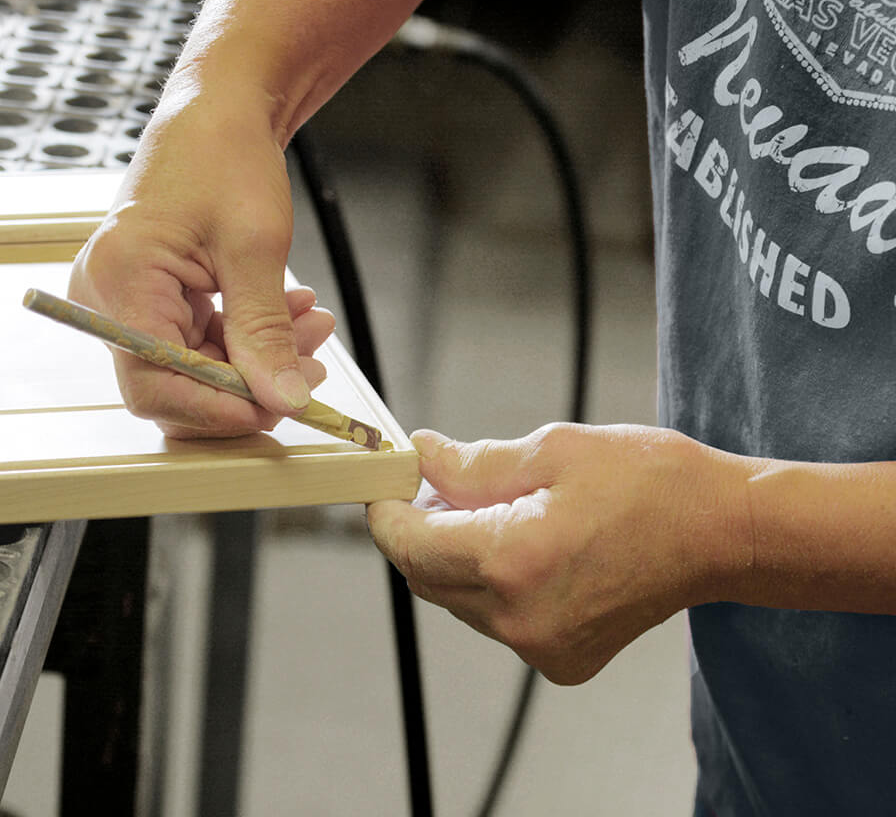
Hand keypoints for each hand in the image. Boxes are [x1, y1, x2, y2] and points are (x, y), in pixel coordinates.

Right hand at [69, 90, 334, 437]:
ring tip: (311, 328)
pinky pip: (197, 344)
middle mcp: (108, 299)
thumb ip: (265, 332)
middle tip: (308, 372)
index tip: (280, 407)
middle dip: (247, 384)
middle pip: (172, 386)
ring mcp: (126, 301)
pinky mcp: (150, 299)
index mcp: (122, 282)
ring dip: (257, 359)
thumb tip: (283, 398)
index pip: (157, 384)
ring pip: (193, 369)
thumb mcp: (255, 249)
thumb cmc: (224, 155)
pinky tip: (291, 314)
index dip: (219, 409)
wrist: (216, 112)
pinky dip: (246, 338)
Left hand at [367, 423, 747, 683]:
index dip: (387, 511)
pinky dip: (492, 583)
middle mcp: (518, 617)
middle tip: (442, 483)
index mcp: (512, 561)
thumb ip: (474, 464)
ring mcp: (542, 647)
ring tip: (498, 508)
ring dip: (458, 555)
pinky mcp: (562, 660)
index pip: (409, 545)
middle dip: (422, 529)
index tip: (386, 484)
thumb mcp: (553, 451)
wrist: (724, 534)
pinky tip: (527, 544)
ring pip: (458, 600)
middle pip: (427, 576)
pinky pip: (496, 620)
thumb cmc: (651, 483)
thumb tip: (422, 458)